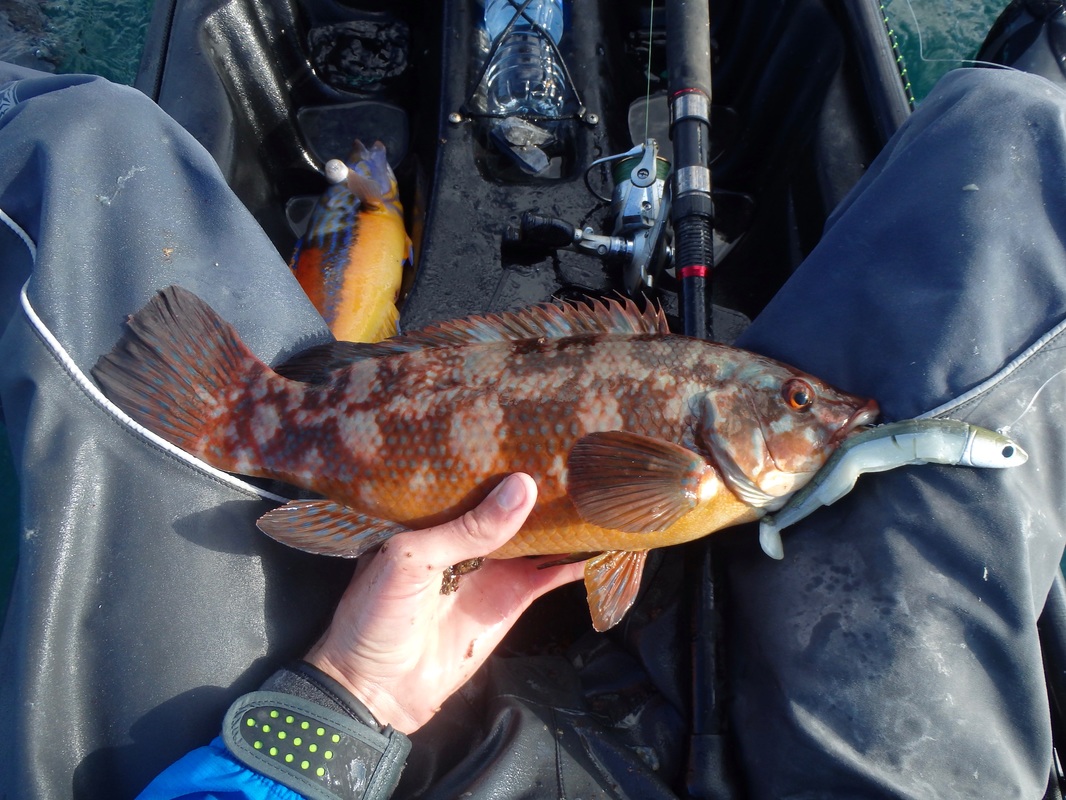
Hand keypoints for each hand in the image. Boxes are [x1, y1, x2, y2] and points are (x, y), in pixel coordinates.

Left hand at [305, 473, 584, 733]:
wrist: (378, 688)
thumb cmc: (374, 613)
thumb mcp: (412, 558)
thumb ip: (468, 528)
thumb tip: (523, 487)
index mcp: (434, 512)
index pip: (473, 473)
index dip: (501, 451)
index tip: (538, 424)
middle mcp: (467, 533)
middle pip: (512, 500)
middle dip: (543, 478)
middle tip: (583, 447)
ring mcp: (494, 565)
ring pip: (539, 532)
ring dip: (567, 515)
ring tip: (604, 485)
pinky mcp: (513, 597)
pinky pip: (551, 573)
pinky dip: (578, 559)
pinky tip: (605, 540)